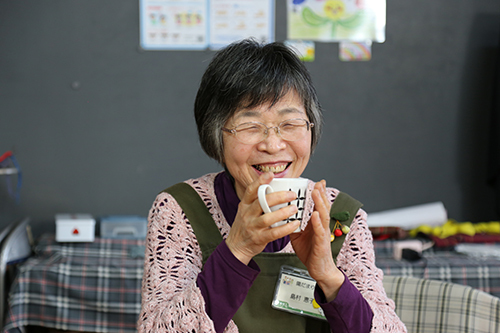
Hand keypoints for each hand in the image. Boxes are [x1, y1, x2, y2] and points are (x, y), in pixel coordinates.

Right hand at [225, 172, 300, 264]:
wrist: (236, 246)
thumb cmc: (245, 226)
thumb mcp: (245, 211)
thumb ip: (257, 201)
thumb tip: (274, 189)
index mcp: (244, 205)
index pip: (251, 190)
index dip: (260, 181)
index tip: (271, 174)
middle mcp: (247, 214)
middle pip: (262, 202)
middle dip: (278, 197)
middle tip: (292, 194)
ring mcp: (252, 226)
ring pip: (268, 217)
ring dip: (283, 212)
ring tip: (294, 208)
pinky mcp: (259, 238)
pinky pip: (274, 233)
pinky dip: (286, 228)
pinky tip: (294, 224)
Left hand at [290, 180, 344, 301]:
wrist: (318, 269)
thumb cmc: (310, 252)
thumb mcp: (298, 236)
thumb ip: (293, 225)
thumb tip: (282, 216)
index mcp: (316, 224)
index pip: (318, 206)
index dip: (318, 194)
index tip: (317, 183)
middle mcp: (321, 227)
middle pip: (323, 207)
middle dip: (320, 194)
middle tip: (318, 183)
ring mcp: (323, 234)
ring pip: (323, 216)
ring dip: (320, 204)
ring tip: (316, 193)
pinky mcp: (321, 244)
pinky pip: (320, 232)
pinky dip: (317, 222)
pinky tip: (315, 215)